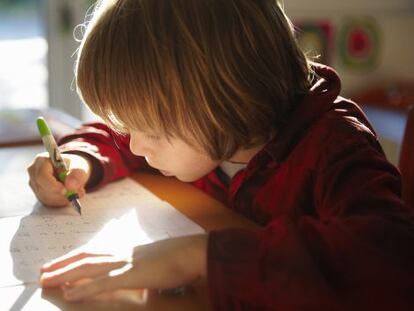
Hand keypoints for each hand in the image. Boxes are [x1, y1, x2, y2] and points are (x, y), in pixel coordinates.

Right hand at [27, 152, 91, 206]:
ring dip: (64, 198)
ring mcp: (34, 184)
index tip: (66, 191)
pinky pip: (48, 202)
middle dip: (61, 194)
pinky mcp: (39, 194)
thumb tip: (70, 186)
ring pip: (46, 197)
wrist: (72, 170)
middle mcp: (34, 172)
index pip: (42, 176)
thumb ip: (77, 175)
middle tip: (79, 192)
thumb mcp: (80, 167)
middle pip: (43, 188)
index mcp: (41, 160)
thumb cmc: (73, 166)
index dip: (53, 185)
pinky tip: (70, 195)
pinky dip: (61, 201)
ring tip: (78, 192)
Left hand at [40, 235, 207, 300]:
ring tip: (46, 280)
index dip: (77, 255)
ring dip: (65, 273)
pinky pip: (103, 283)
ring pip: (88, 267)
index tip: (62, 261)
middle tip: (43, 270)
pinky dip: (84, 288)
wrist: (193, 252)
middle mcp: (123, 252)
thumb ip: (143, 266)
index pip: (97, 251)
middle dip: (63, 263)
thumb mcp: (156, 260)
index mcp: (129, 250)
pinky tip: (70, 294)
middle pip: (87, 256)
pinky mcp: (132, 274)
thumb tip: (139, 275)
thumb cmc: (179, 256)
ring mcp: (126, 262)